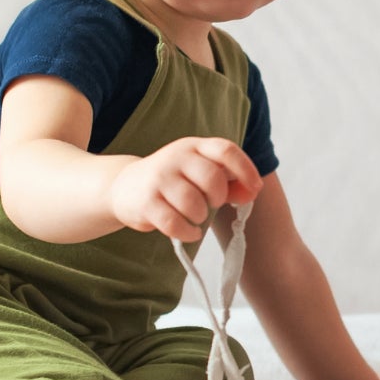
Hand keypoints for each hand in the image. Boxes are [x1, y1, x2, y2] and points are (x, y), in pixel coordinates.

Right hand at [108, 137, 261, 243]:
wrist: (125, 187)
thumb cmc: (173, 182)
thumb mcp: (199, 174)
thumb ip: (229, 182)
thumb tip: (252, 193)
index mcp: (194, 146)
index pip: (225, 150)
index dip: (246, 169)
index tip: (255, 188)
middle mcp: (176, 157)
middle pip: (212, 179)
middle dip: (218, 198)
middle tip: (211, 203)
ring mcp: (159, 178)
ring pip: (194, 204)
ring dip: (201, 216)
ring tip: (195, 216)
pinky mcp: (146, 201)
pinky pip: (175, 224)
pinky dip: (188, 232)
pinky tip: (189, 231)